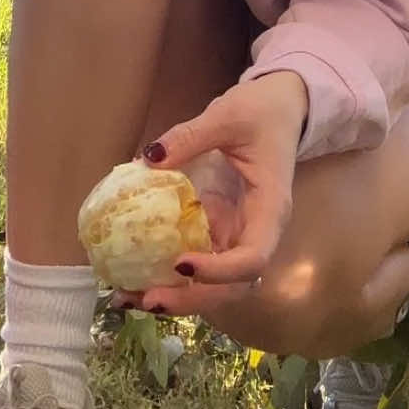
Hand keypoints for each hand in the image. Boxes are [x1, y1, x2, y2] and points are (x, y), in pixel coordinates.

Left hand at [132, 73, 307, 318]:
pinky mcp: (221, 228)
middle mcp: (257, 231)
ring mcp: (238, 233)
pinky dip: (169, 273)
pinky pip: (199, 258)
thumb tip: (149, 159)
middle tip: (147, 300)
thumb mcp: (228, 115)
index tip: (181, 263)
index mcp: (270, 209)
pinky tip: (134, 275)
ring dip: (177, 295)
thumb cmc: (261, 112)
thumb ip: (189, 136)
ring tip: (129, 298)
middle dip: (192, 299)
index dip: (220, 271)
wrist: (279, 109)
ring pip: (215, 283)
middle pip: (233, 286)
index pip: (253, 258)